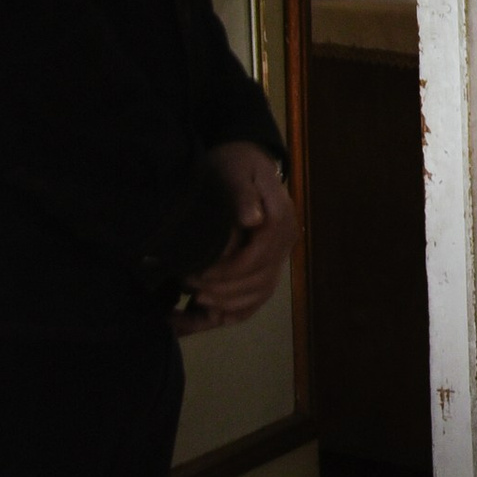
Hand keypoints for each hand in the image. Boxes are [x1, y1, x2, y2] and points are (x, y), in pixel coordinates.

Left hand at [177, 141, 296, 332]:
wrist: (245, 162)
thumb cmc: (235, 164)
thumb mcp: (235, 171)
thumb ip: (242, 194)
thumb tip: (253, 219)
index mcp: (280, 220)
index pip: (256, 260)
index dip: (226, 273)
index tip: (196, 275)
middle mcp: (286, 242)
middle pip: (258, 282)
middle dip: (222, 291)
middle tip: (189, 287)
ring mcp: (280, 255)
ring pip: (259, 294)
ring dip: (227, 304)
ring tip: (196, 301)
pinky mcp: (270, 264)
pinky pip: (257, 298)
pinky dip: (233, 311)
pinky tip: (207, 314)